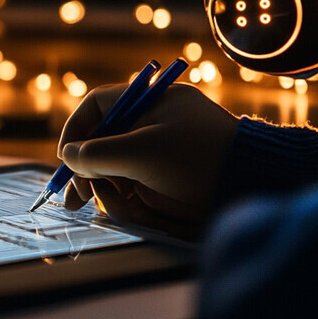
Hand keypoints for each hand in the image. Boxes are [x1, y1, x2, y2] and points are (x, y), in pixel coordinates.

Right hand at [57, 82, 238, 237]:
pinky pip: (130, 195)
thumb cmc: (199, 159)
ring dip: (109, 195)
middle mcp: (149, 128)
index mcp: (148, 103)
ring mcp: (155, 158)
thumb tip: (68, 157)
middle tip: (74, 201)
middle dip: (85, 174)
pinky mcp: (162, 187)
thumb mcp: (142, 152)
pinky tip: (138, 215)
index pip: (97, 107)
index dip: (75, 130)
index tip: (65, 158)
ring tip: (122, 208)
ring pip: (111, 176)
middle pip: (99, 146)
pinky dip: (128, 207)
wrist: (252, 189)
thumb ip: (98, 153)